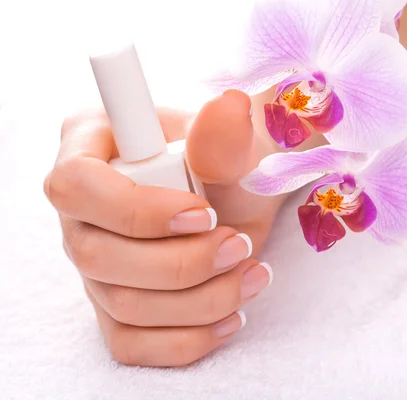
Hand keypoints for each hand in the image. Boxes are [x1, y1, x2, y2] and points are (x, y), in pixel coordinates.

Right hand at [44, 90, 282, 366]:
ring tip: (252, 271)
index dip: (139, 211)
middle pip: (97, 256)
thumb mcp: (234, 144)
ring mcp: (96, 264)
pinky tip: (232, 315)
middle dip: (182, 262)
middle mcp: (82, 213)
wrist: (243, 195)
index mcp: (92, 150)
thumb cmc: (229, 161)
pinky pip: (134, 343)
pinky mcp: (119, 306)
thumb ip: (226, 136)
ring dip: (199, 299)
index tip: (205, 214)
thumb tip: (230, 107)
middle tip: (239, 244)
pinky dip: (188, 339)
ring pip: (123, 305)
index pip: (76, 185)